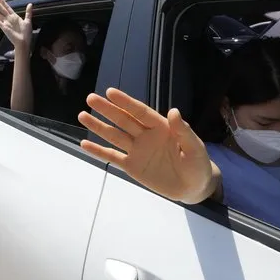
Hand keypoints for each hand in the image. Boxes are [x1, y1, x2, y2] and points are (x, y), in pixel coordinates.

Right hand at [0, 0, 32, 50]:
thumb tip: (30, 4)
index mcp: (15, 17)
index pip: (8, 8)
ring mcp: (6, 23)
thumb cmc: (26, 33)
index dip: (4, 3)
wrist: (24, 42)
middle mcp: (9, 19)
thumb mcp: (28, 21)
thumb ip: (28, 12)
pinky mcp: (4, 28)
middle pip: (2, 9)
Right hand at [78, 88, 216, 203]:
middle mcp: (145, 135)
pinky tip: (84, 143)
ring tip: (82, 115)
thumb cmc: (197, 164)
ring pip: (114, 135)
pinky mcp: (132, 166)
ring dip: (98, 126)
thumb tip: (173, 111)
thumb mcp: (195, 148)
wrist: (193, 188)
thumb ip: (184, 131)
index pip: (140, 112)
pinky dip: (98, 151)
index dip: (125, 102)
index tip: (110, 92)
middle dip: (107, 109)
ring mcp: (136, 150)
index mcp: (160, 127)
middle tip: (90, 98)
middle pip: (123, 120)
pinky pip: (112, 157)